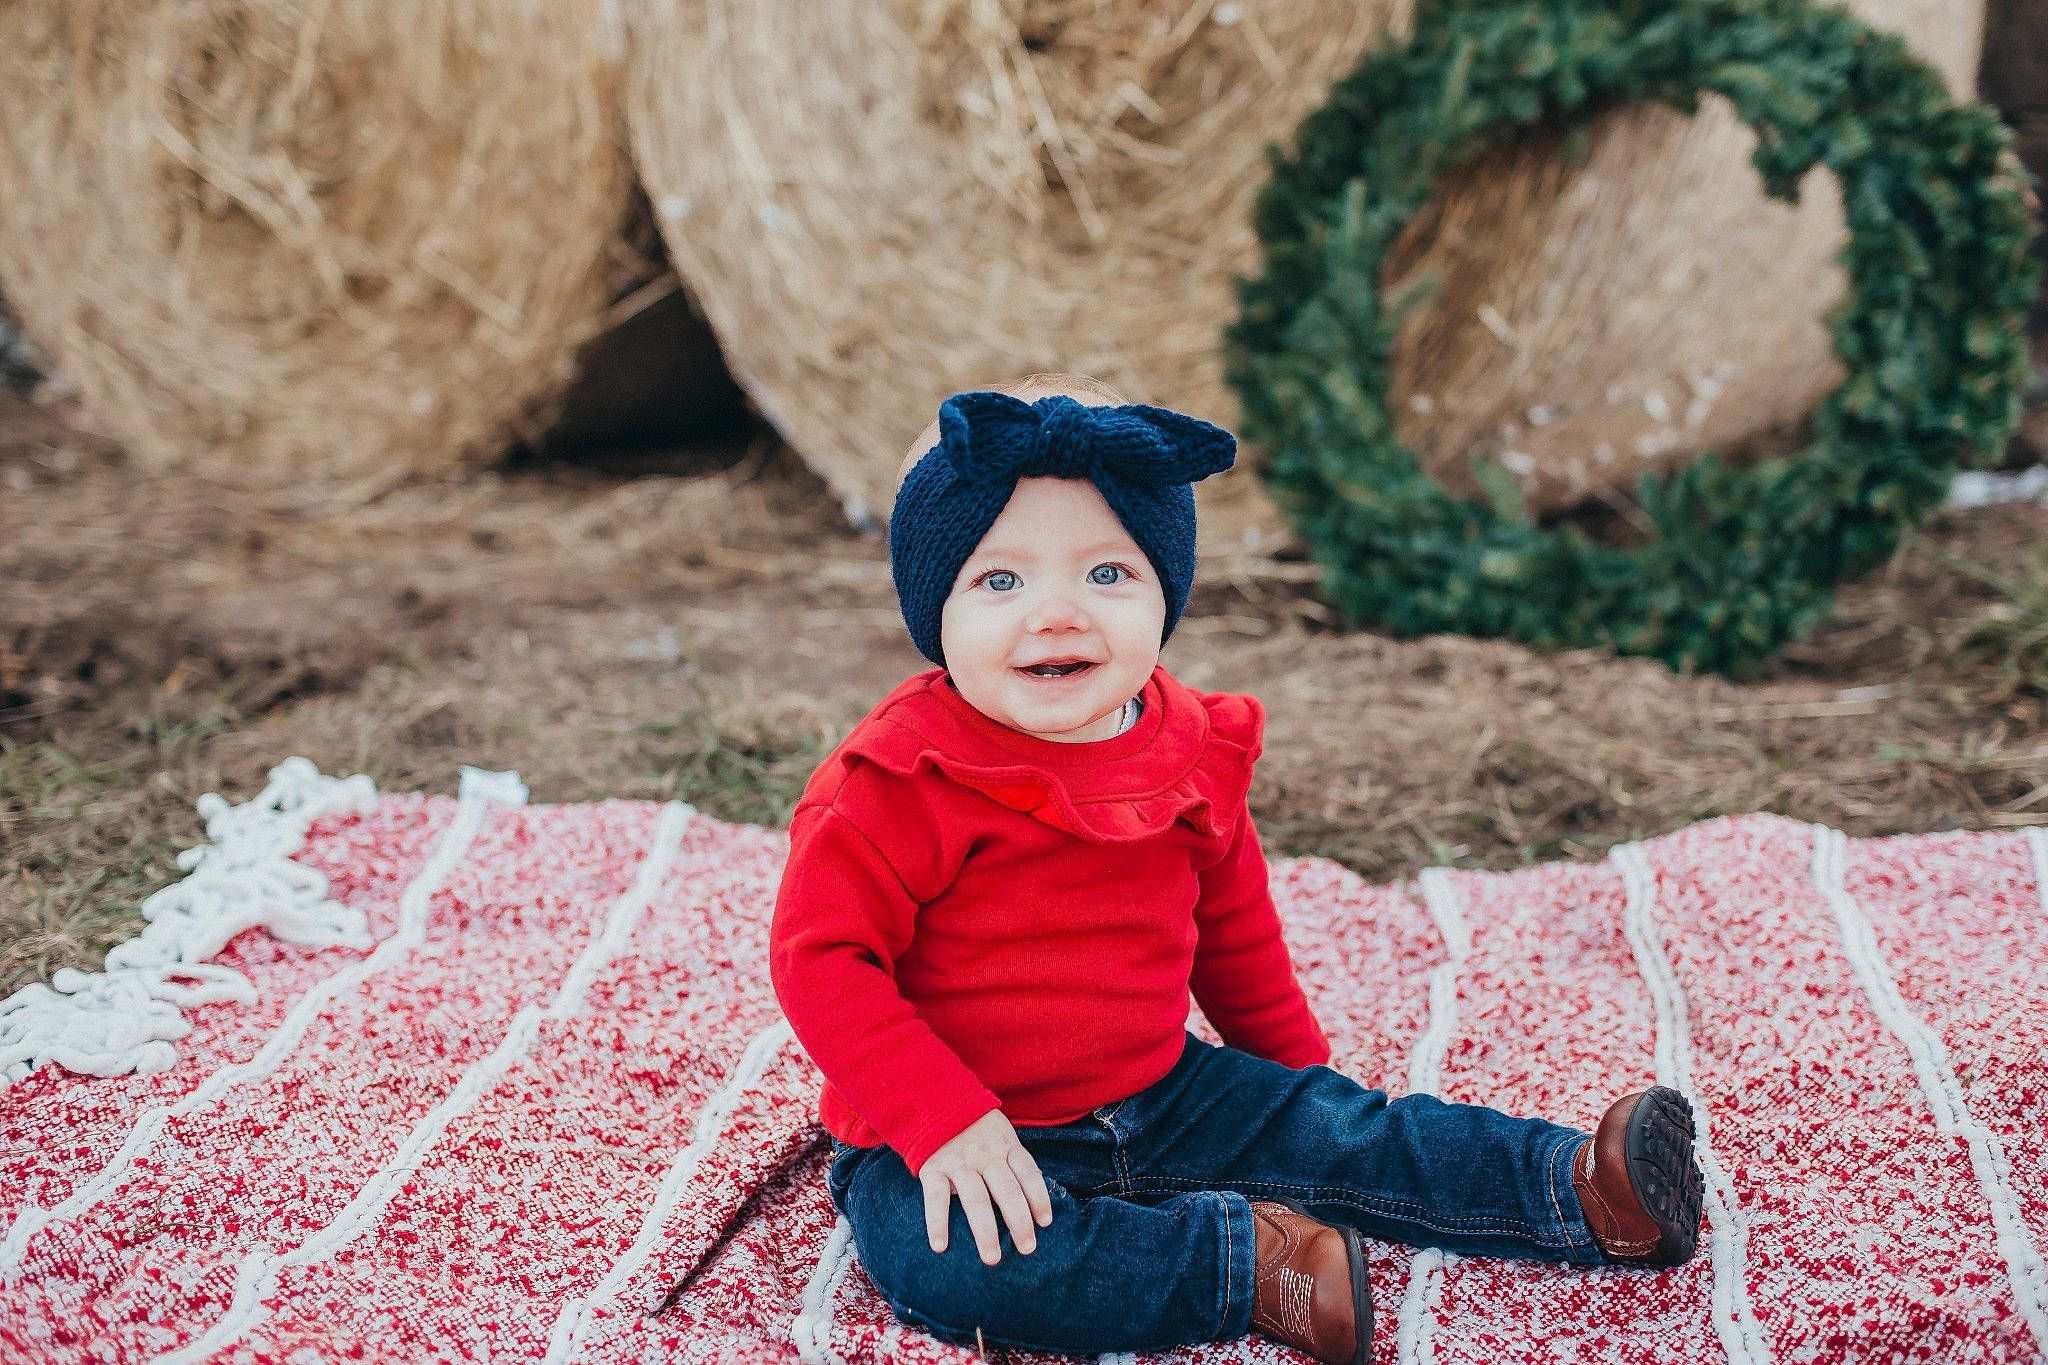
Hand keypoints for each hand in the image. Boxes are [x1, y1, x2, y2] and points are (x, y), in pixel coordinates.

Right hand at [917, 1109, 1053, 1263]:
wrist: (935, 1101)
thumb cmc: (975, 1127)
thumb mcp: (1000, 1133)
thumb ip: (1012, 1160)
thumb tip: (1034, 1199)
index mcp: (1006, 1145)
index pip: (1028, 1173)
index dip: (1039, 1198)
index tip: (1045, 1223)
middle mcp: (985, 1154)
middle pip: (1007, 1190)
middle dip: (1019, 1222)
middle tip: (1027, 1248)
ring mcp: (959, 1162)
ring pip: (976, 1199)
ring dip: (986, 1231)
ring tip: (993, 1259)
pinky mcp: (933, 1168)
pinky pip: (936, 1198)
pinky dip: (937, 1223)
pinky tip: (940, 1246)